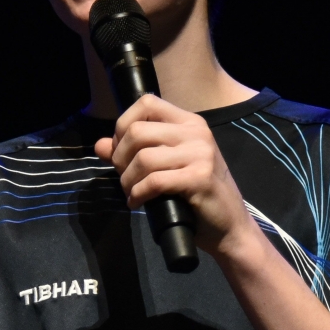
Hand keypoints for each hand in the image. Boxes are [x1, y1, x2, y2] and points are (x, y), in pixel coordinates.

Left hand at [94, 94, 253, 259]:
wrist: (229, 226)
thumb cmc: (196, 195)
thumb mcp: (165, 167)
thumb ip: (133, 153)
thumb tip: (100, 145)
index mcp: (189, 123)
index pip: (146, 103)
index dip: (123, 125)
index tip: (121, 151)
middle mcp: (196, 132)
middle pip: (137, 131)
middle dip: (120, 158)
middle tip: (124, 177)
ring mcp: (201, 154)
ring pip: (143, 158)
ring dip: (128, 180)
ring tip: (131, 193)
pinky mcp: (199, 177)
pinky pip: (154, 181)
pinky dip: (138, 194)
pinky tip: (137, 203)